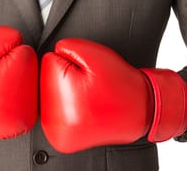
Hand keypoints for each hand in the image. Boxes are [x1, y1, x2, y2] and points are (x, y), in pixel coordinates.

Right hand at [0, 25, 37, 138]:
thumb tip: (28, 45)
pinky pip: (27, 97)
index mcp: (14, 87)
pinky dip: (14, 93)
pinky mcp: (20, 126)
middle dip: (12, 67)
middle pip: (32, 69)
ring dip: (14, 80)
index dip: (6, 52)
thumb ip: (10, 37)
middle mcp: (22, 110)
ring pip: (31, 82)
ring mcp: (22, 122)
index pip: (26, 52)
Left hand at [40, 38, 186, 152]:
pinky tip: (83, 107)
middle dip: (65, 76)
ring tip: (88, 96)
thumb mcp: (93, 54)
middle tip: (90, 86)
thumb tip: (48, 55)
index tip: (89, 73)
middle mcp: (55, 125)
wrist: (142, 110)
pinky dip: (65, 105)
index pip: (48, 62)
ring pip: (48, 94)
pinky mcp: (61, 139)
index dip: (70, 61)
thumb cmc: (119, 81)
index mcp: (62, 101)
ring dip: (64, 91)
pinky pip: (53, 109)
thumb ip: (65, 47)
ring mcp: (57, 135)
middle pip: (44, 80)